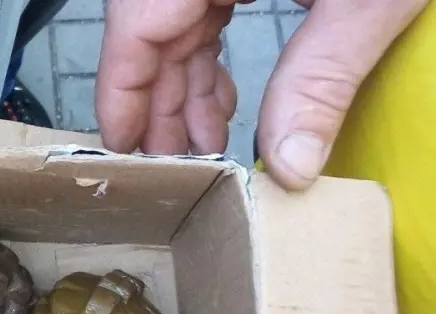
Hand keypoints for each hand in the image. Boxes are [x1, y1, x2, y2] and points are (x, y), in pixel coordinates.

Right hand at [96, 0, 428, 189]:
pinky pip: (206, 15)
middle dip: (161, 105)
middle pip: (155, 32)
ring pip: (178, 28)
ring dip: (186, 92)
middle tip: (173, 168)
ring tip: (205, 151)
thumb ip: (322, 77)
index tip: (121, 147)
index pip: (138, 21)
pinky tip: (223, 107)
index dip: (122, 89)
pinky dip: (209, 63)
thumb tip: (292, 168)